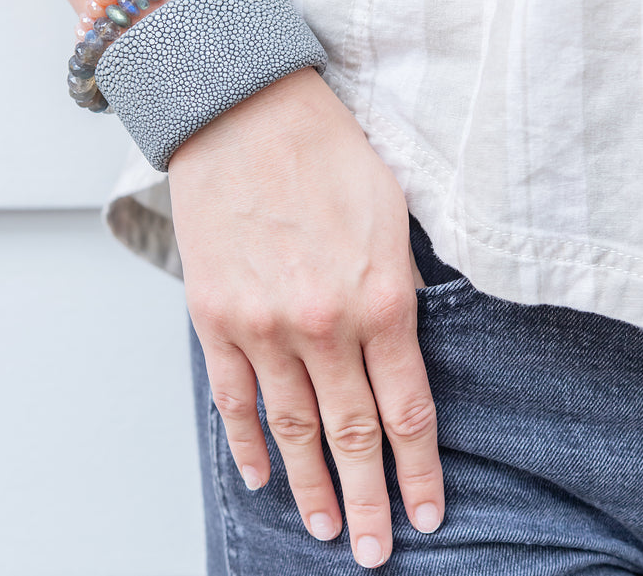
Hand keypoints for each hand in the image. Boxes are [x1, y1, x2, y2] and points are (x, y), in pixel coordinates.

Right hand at [168, 66, 443, 568]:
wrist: (243, 111)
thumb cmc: (324, 150)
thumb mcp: (392, 212)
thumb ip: (402, 286)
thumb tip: (404, 341)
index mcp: (380, 297)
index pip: (407, 410)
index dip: (420, 469)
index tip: (428, 510)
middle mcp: (323, 323)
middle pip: (352, 434)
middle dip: (370, 499)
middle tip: (380, 550)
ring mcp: (262, 325)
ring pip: (293, 428)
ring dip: (311, 486)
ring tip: (329, 528)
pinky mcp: (214, 314)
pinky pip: (233, 398)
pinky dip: (249, 443)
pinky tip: (262, 476)